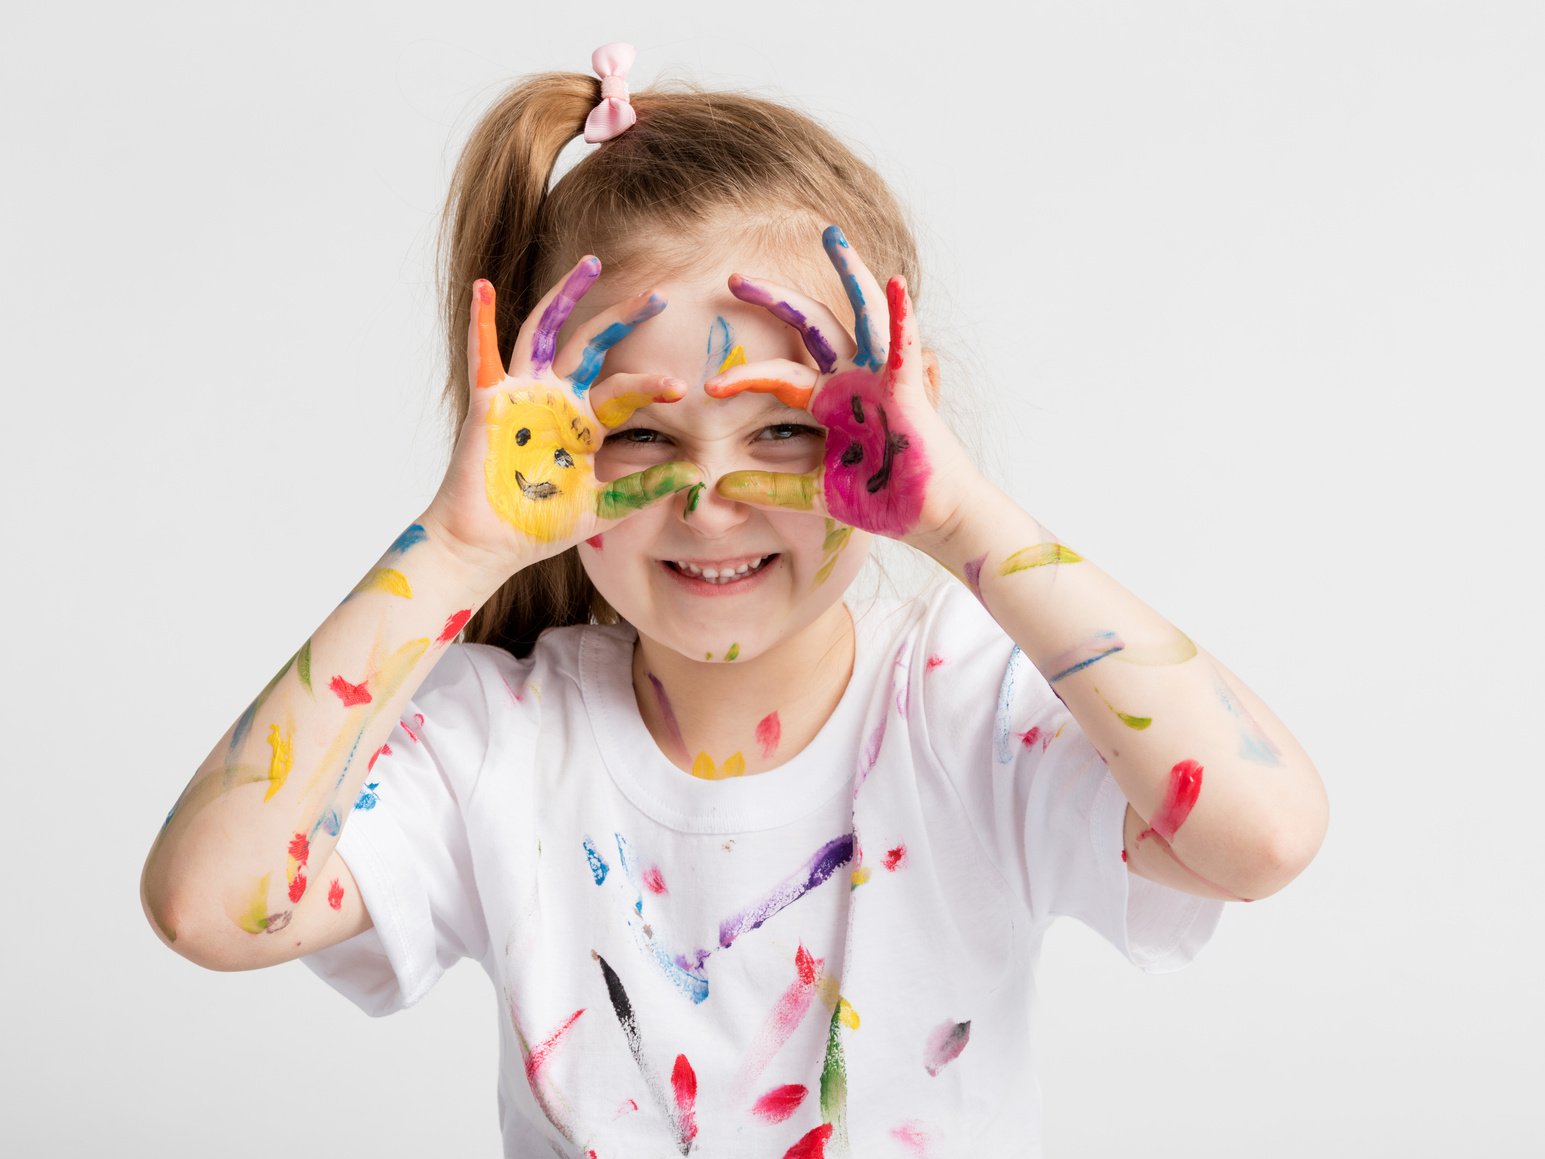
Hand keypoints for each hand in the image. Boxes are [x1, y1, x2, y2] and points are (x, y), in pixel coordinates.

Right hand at [425, 258, 701, 577]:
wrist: (488, 546)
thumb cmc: (539, 527)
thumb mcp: (604, 508)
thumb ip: (645, 488)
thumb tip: (696, 475)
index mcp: (583, 421)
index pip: (624, 389)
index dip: (651, 386)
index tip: (681, 389)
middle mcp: (555, 399)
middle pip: (591, 343)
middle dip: (623, 317)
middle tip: (658, 295)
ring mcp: (522, 395)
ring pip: (544, 332)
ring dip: (564, 296)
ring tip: (591, 264)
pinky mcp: (490, 402)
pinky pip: (483, 354)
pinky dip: (481, 319)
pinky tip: (484, 286)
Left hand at [704, 227, 979, 552]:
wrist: (930, 518)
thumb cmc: (882, 500)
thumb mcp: (815, 493)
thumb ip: (772, 487)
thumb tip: (722, 488)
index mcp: (829, 400)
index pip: (777, 374)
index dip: (744, 375)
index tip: (710, 385)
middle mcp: (854, 379)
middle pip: (811, 324)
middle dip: (775, 298)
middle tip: (736, 278)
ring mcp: (882, 378)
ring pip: (864, 314)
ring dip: (850, 273)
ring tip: (831, 236)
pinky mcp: (908, 390)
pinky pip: (904, 347)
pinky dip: (901, 315)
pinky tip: (895, 283)